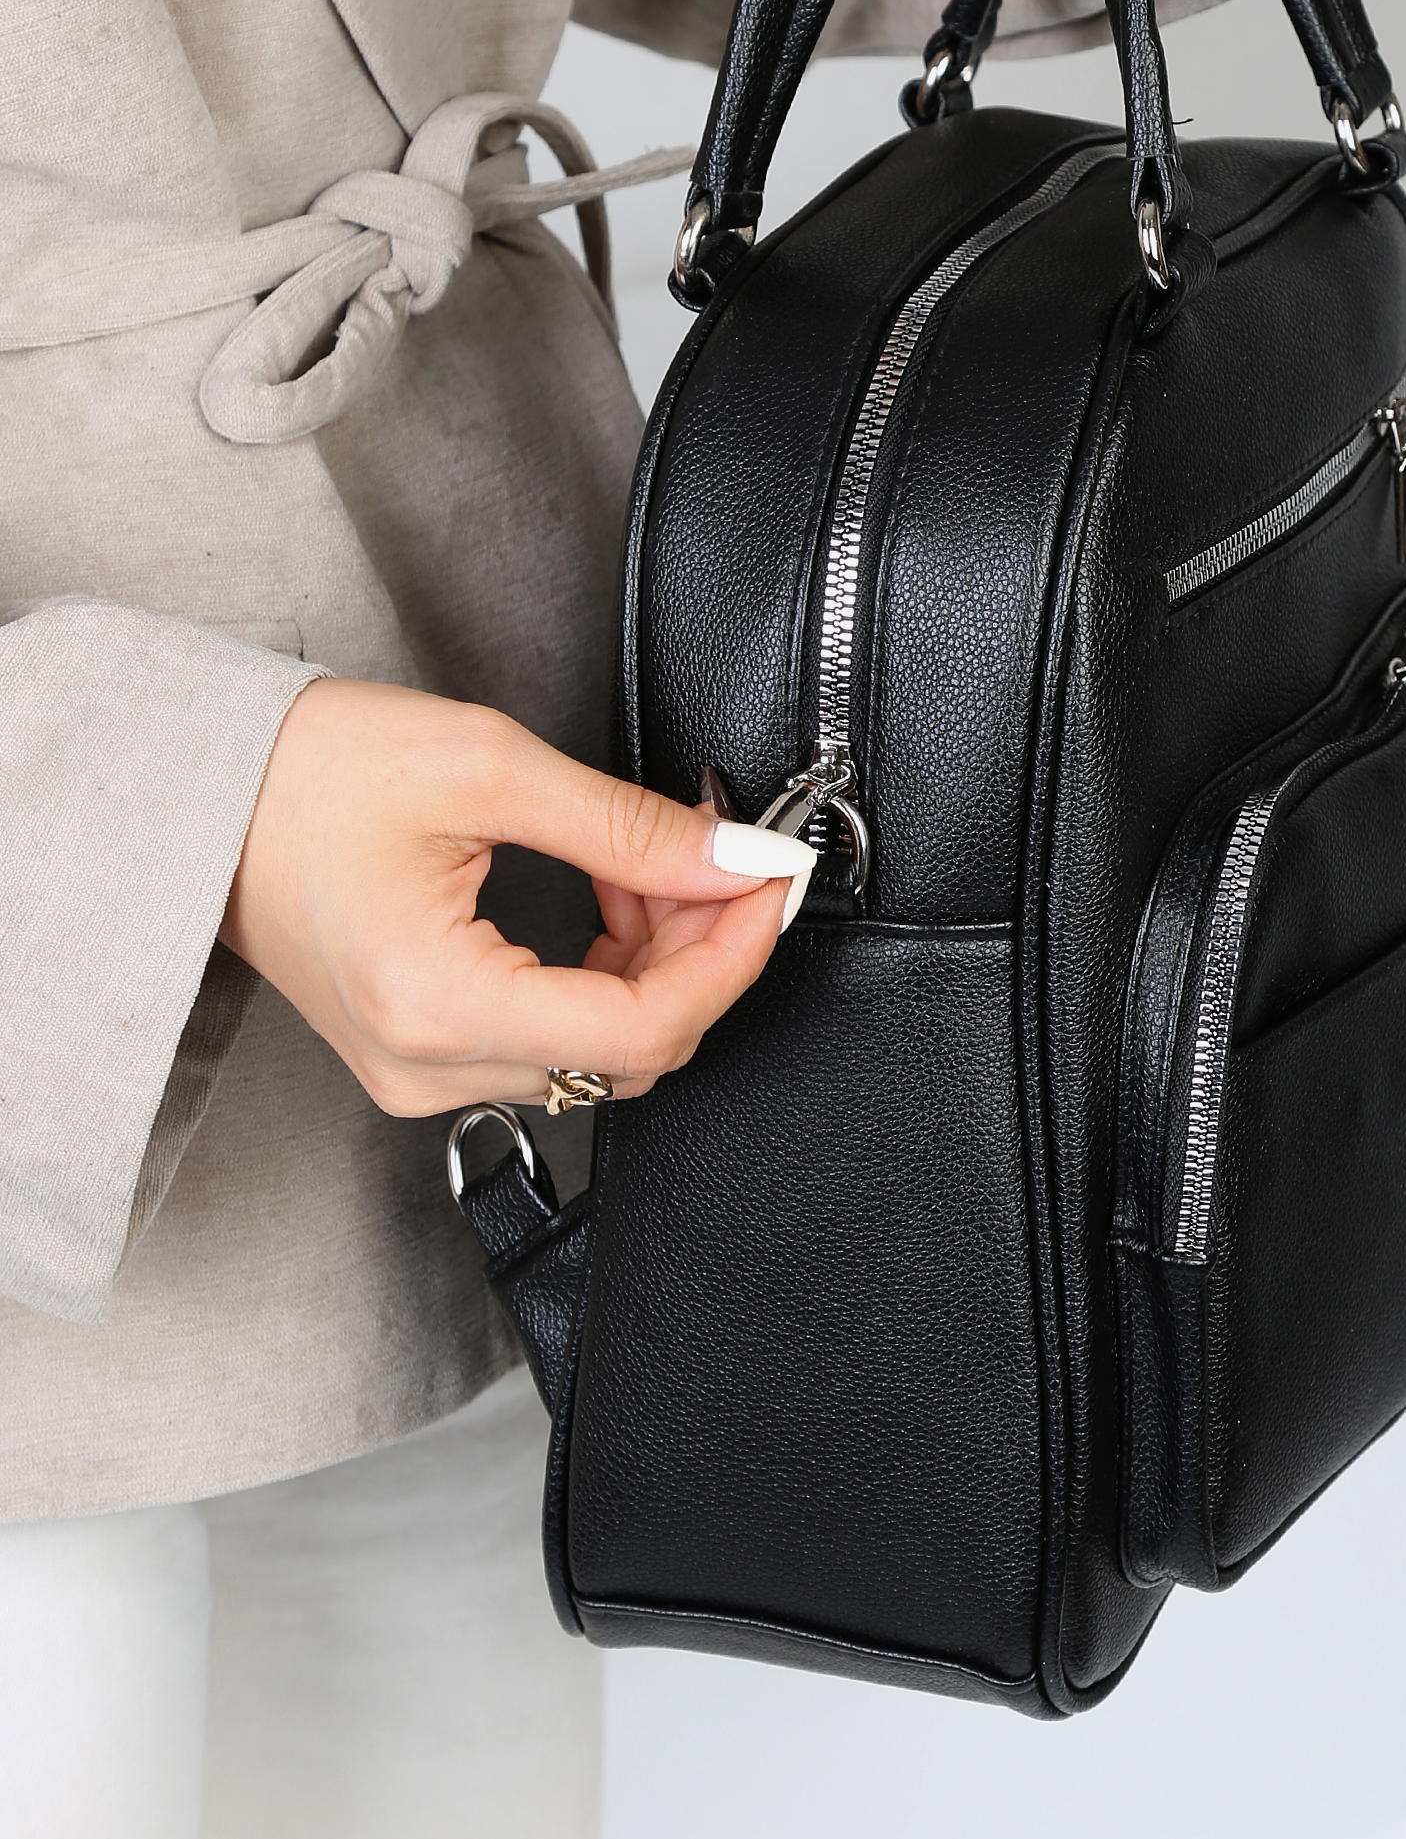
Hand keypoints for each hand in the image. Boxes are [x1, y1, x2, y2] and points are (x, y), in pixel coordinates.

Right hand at [221, 680, 811, 1117]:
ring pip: (602, 1050)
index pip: (646, 1027)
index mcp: (437, 1003)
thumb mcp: (490, 767)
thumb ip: (632, 827)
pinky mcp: (419, 1054)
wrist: (201, 794)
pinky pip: (554, 1041)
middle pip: (634, 1048)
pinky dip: (606, 971)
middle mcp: (427, 1065)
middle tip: (717, 853)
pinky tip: (611, 897)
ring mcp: (419, 1072)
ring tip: (651, 861)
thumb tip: (739, 859)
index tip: (771, 885)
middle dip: (700, 951)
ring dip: (656, 959)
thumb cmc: (310, 770)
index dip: (732, 956)